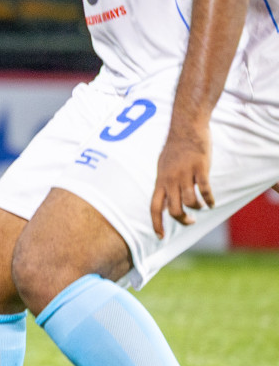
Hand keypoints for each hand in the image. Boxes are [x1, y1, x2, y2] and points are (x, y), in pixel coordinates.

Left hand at [150, 123, 213, 237]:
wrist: (186, 128)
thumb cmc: (174, 148)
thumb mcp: (162, 167)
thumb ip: (163, 185)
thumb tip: (164, 203)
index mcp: (160, 181)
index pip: (154, 207)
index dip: (156, 223)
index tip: (160, 237)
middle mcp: (170, 180)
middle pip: (173, 210)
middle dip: (182, 220)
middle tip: (190, 221)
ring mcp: (185, 174)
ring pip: (190, 202)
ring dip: (197, 209)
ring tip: (201, 207)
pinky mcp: (200, 168)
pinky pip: (205, 190)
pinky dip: (209, 200)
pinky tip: (212, 203)